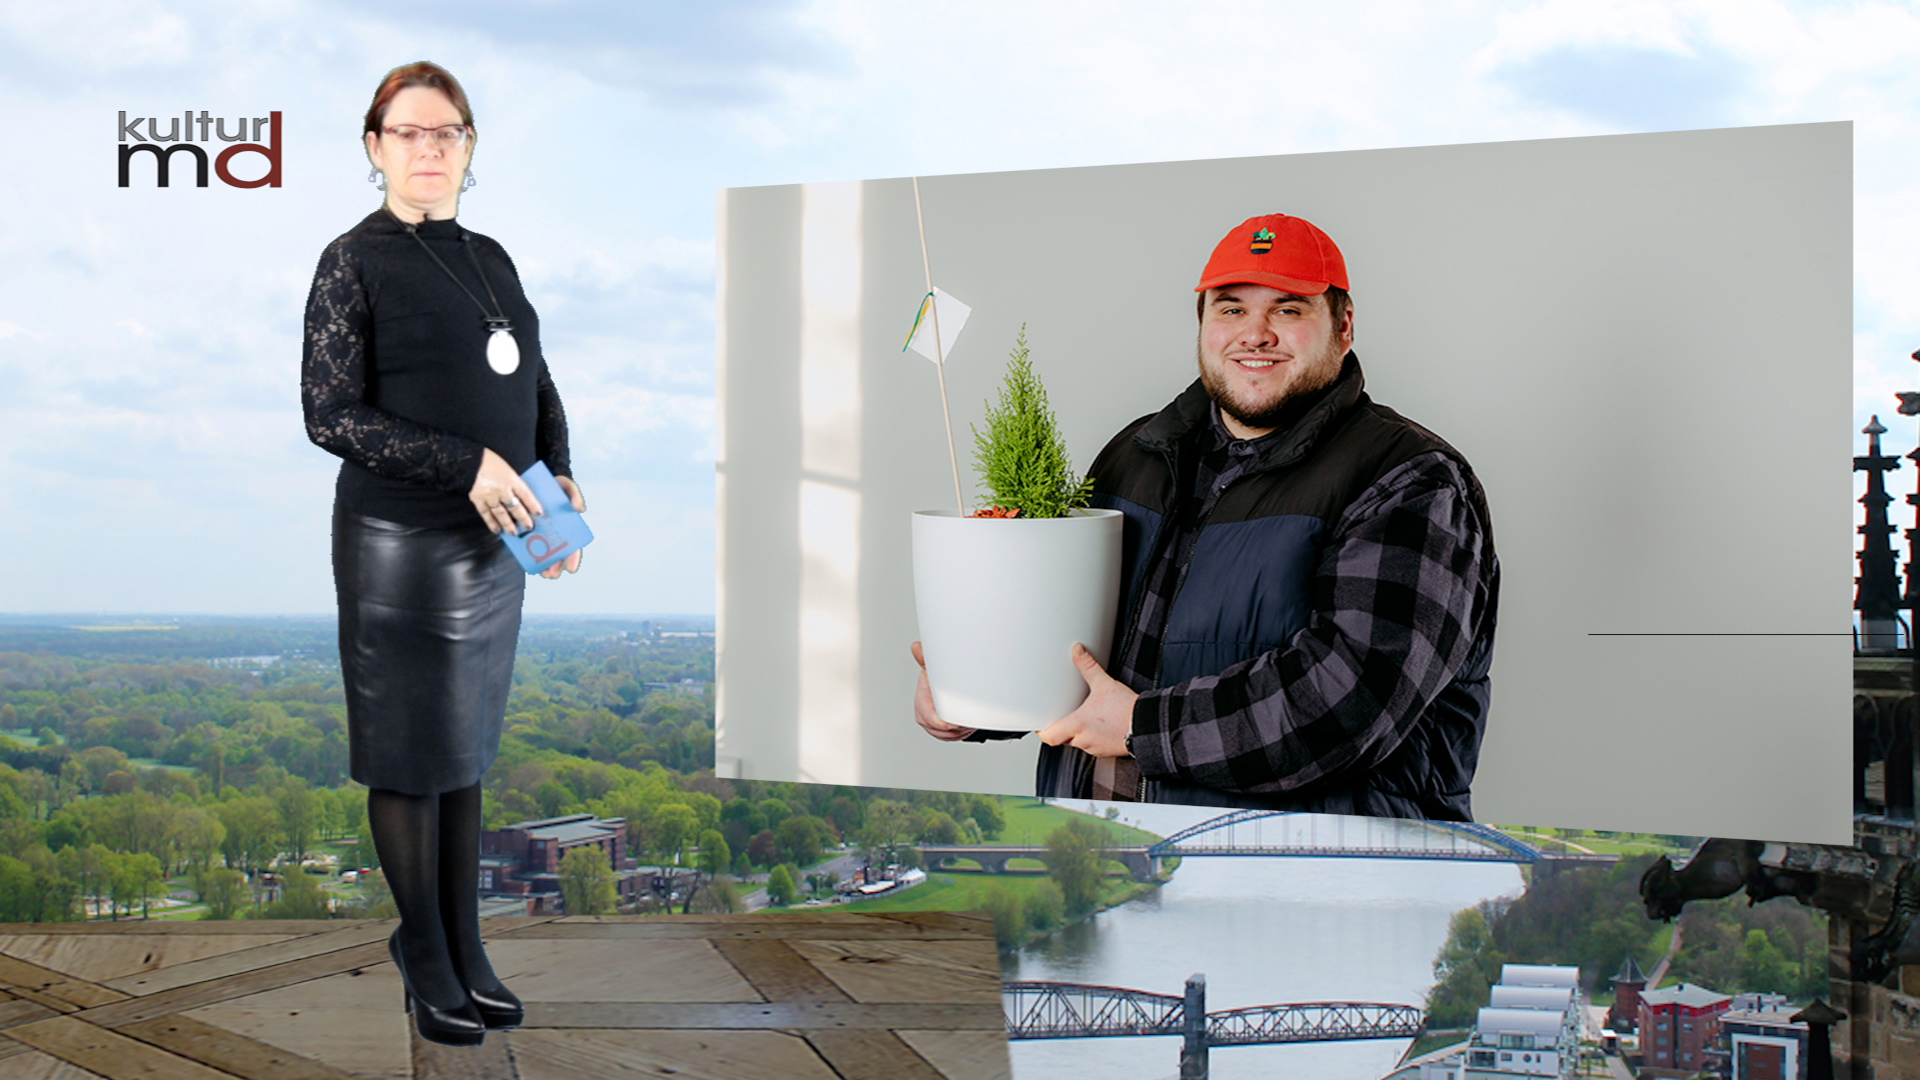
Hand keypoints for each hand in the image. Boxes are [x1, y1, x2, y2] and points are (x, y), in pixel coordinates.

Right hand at [468, 448, 542, 534]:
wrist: (468, 460)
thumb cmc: (488, 461)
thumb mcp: (506, 468)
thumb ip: (513, 482)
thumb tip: (521, 496)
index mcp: (511, 479)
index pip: (526, 494)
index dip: (533, 505)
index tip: (539, 514)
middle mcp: (502, 489)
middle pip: (515, 506)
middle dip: (523, 518)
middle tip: (529, 527)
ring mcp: (489, 496)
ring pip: (501, 513)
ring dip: (508, 524)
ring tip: (514, 533)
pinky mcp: (478, 499)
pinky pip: (486, 514)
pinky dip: (491, 523)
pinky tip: (496, 529)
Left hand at [537, 476, 586, 578]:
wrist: (539, 480)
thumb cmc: (558, 486)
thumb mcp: (568, 487)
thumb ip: (575, 495)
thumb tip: (580, 509)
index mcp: (569, 526)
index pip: (574, 545)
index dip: (573, 558)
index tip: (571, 568)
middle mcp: (557, 531)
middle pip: (559, 553)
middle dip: (556, 565)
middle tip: (551, 574)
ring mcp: (543, 531)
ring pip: (545, 551)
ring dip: (544, 564)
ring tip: (541, 572)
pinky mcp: (530, 528)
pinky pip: (530, 542)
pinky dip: (529, 552)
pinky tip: (527, 559)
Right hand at [911, 641, 976, 740]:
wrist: (943, 690)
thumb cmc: (936, 680)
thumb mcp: (931, 669)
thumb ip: (925, 659)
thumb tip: (916, 647)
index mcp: (921, 702)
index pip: (928, 717)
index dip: (939, 721)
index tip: (950, 723)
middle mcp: (925, 717)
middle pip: (941, 729)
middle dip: (955, 726)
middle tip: (968, 719)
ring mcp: (934, 727)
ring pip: (949, 735)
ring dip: (960, 730)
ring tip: (970, 719)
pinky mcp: (942, 733)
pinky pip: (953, 737)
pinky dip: (961, 733)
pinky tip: (967, 724)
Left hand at [1036, 643, 1137, 758]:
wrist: (1148, 725)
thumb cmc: (1127, 710)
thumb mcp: (1104, 683)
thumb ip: (1088, 667)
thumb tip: (1078, 651)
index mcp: (1077, 725)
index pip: (1049, 736)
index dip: (1042, 731)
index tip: (1041, 723)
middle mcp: (1083, 740)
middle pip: (1062, 739)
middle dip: (1061, 729)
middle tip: (1061, 716)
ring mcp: (1094, 748)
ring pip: (1077, 743)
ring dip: (1077, 733)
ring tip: (1082, 718)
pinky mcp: (1105, 751)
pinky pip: (1092, 746)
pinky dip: (1091, 737)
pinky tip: (1098, 726)